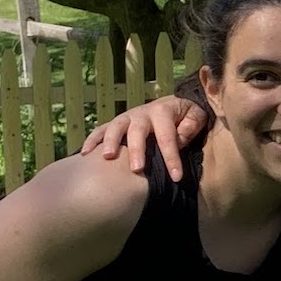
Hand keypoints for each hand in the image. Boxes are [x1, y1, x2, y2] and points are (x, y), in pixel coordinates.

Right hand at [78, 96, 207, 179]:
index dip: (172, 158)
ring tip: (107, 158)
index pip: (168, 137)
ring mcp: (126, 118)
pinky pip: (101, 130)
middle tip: (137, 169)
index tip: (176, 177)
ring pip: (115, 128)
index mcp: (163, 111)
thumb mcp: (196, 116)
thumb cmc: (186, 115)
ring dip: (110, 142)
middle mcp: (142, 113)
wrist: (173, 103)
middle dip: (137, 150)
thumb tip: (179, 139)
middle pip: (137, 131)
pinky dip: (92, 140)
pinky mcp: (116, 123)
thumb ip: (191, 126)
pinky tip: (84, 154)